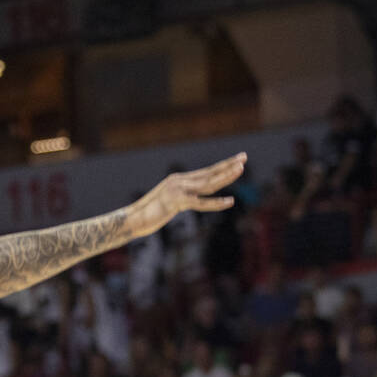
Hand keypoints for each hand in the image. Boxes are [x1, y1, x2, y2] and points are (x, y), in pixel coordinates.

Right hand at [131, 153, 245, 234]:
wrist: (133, 219)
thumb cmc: (149, 213)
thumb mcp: (168, 202)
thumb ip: (181, 198)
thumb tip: (191, 198)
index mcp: (178, 179)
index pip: (206, 171)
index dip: (223, 166)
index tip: (238, 159)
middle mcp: (179, 181)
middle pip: (209, 173)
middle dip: (228, 166)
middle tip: (244, 157)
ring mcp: (177, 190)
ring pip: (207, 184)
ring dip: (225, 177)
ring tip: (240, 170)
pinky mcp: (176, 202)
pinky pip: (200, 203)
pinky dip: (216, 203)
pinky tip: (229, 201)